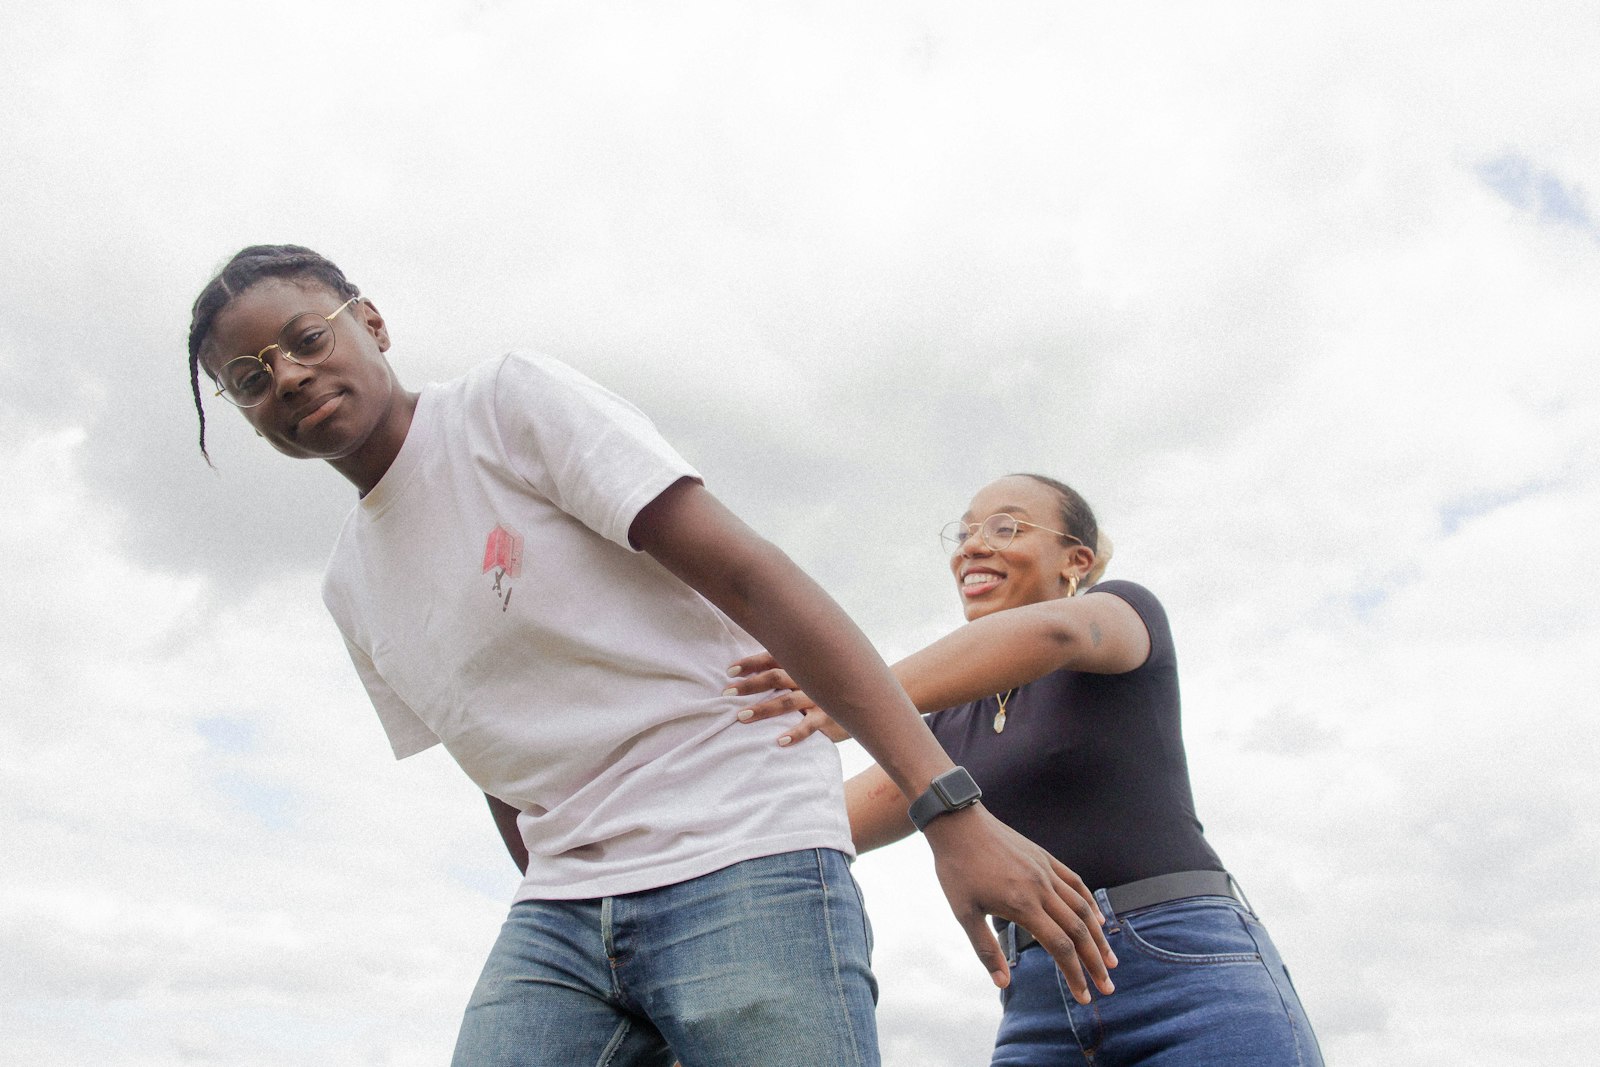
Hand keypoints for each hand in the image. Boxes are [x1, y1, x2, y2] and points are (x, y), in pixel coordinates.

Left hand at [726, 652, 850, 743]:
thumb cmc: (833, 685)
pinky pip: (811, 725)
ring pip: (787, 701)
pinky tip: (779, 741)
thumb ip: (792, 668)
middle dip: (749, 685)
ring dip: (763, 708)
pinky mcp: (831, 717)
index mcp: (804, 664)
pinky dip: (795, 733)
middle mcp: (810, 678)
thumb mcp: (814, 672)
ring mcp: (820, 697)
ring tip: (741, 716)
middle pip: (775, 677)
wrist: (872, 697)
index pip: (772, 658)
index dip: (750, 663)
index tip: (729, 671)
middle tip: (727, 693)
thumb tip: (758, 671)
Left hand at [921, 804, 1116, 998]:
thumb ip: (986, 949)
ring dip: (1099, 937)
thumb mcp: (964, 912)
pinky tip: (1098, 920)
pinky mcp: (1045, 857)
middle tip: (1108, 987)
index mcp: (1023, 905)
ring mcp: (1046, 871)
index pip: (1060, 947)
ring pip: (1082, 908)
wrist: (958, 824)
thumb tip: (1003, 983)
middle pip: (1079, 931)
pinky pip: (1075, 883)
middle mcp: (1042, 888)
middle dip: (1095, 962)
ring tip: (1110, 960)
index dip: (1075, 975)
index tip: (1084, 997)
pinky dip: (1090, 903)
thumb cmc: (957, 869)